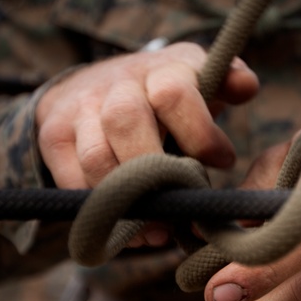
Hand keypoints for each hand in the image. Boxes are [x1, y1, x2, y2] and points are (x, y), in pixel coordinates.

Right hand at [36, 42, 258, 244]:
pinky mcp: (54, 135)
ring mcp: (80, 109)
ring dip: (129, 201)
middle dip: (158, 172)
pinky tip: (131, 230)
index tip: (221, 161)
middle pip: (127, 122)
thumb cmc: (166, 91)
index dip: (199, 132)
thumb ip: (231, 82)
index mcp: (160, 69)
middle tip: (185, 203)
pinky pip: (70, 180)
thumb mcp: (200, 78)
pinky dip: (101, 211)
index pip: (172, 93)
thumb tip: (246, 87)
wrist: (95, 82)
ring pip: (97, 157)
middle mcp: (116, 84)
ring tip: (160, 228)